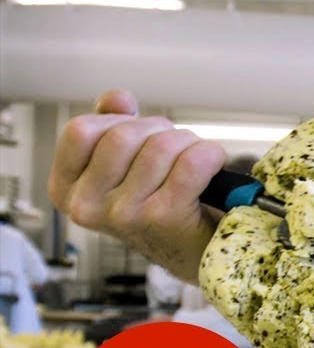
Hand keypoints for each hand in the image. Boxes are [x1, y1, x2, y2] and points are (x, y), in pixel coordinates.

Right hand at [48, 90, 225, 282]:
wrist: (196, 249)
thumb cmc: (160, 201)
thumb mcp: (124, 163)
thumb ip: (112, 124)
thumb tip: (118, 98)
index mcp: (67, 189)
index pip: (80, 130)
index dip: (116, 122)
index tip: (137, 137)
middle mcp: (88, 207)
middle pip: (123, 135)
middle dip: (159, 130)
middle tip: (175, 149)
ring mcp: (125, 214)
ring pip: (161, 146)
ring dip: (188, 143)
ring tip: (194, 163)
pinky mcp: (165, 217)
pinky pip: (193, 162)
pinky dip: (211, 155)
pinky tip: (213, 167)